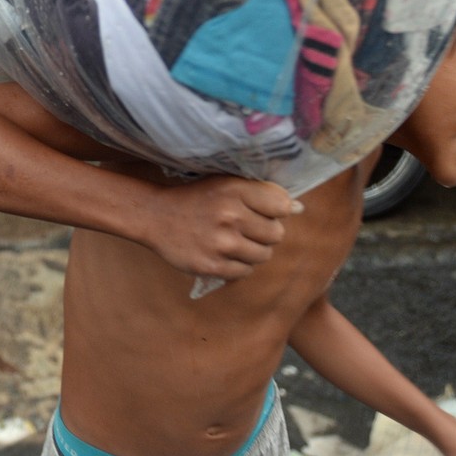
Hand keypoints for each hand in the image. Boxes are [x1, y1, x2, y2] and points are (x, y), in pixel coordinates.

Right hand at [139, 177, 298, 279]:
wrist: (156, 217)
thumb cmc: (198, 199)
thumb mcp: (226, 184)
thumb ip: (262, 192)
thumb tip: (299, 208)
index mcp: (235, 189)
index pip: (282, 205)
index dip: (275, 210)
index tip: (261, 211)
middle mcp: (230, 215)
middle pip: (276, 234)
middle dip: (265, 232)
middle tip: (245, 227)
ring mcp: (221, 243)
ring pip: (264, 255)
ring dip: (253, 251)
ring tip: (233, 241)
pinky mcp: (212, 266)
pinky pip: (245, 272)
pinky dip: (238, 265)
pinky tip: (223, 253)